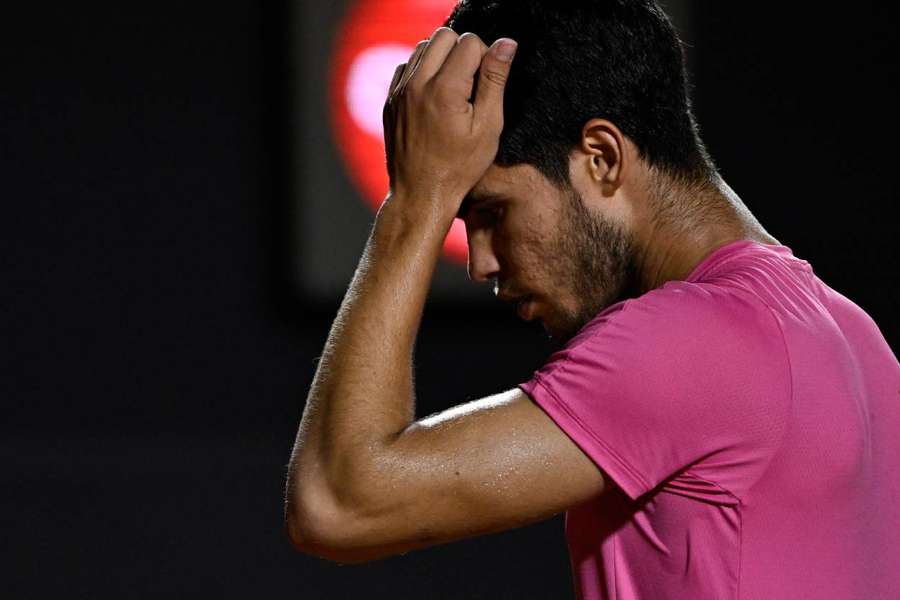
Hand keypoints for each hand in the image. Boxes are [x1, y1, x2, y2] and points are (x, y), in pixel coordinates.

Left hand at [382, 28, 516, 221]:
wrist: (420, 194)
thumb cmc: (460, 167)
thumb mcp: (489, 126)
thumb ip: (496, 80)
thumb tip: (506, 43)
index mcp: (445, 89)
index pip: (470, 41)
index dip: (486, 58)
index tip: (486, 85)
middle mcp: (417, 84)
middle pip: (444, 36)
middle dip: (463, 51)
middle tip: (472, 84)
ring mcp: (399, 91)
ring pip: (423, 47)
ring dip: (442, 59)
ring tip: (454, 91)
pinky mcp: (390, 100)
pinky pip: (407, 66)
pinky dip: (423, 72)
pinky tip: (435, 97)